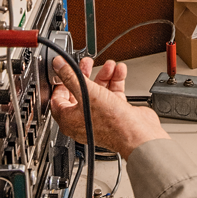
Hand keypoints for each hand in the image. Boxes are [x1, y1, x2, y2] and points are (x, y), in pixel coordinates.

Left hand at [50, 56, 169, 159]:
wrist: (138, 133)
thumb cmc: (111, 123)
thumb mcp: (87, 94)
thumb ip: (71, 77)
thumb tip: (58, 65)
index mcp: (69, 120)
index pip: (58, 99)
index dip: (62, 82)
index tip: (65, 70)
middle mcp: (83, 119)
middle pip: (80, 92)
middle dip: (85, 74)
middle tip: (87, 64)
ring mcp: (100, 116)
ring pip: (98, 91)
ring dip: (104, 75)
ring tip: (109, 65)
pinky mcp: (115, 112)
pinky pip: (112, 93)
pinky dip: (115, 81)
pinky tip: (119, 71)